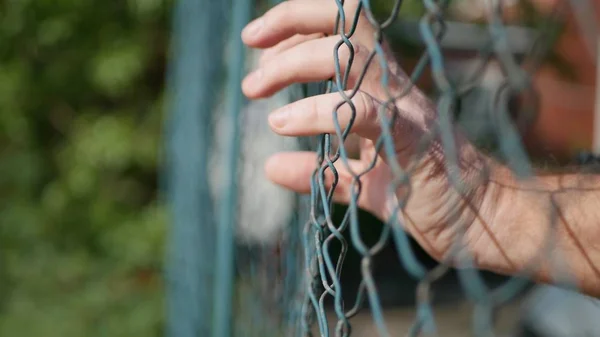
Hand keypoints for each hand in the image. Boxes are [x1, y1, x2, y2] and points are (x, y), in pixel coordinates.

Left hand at [241, 0, 493, 262]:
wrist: (480, 221)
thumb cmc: (425, 194)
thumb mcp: (360, 181)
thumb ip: (320, 170)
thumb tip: (270, 167)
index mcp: (384, 88)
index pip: (341, 31)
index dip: (297, 24)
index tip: (255, 43)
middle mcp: (395, 86)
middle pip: (344, 25)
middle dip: (289, 24)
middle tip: (248, 50)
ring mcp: (406, 107)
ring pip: (349, 56)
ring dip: (293, 63)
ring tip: (254, 90)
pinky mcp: (412, 138)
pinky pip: (362, 110)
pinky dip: (317, 112)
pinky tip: (282, 124)